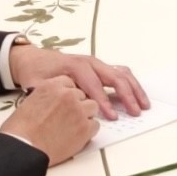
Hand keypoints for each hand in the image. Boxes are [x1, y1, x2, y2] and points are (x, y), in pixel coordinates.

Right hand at [0, 76, 96, 161]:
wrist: (23, 147)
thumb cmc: (20, 130)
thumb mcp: (30, 102)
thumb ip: (47, 97)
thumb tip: (53, 102)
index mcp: (52, 86)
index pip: (70, 83)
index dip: (68, 95)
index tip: (66, 103)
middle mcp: (68, 95)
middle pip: (83, 95)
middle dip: (77, 105)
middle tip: (68, 118)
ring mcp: (78, 111)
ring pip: (92, 108)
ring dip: (85, 116)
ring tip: (73, 127)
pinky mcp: (85, 128)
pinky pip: (95, 125)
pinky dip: (88, 131)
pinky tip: (76, 136)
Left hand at [8, 41, 150, 119]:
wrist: (33, 59)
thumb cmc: (36, 72)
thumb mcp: (37, 84)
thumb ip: (50, 94)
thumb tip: (62, 106)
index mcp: (76, 66)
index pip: (94, 86)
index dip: (104, 102)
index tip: (113, 117)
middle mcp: (90, 62)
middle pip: (115, 77)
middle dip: (127, 96)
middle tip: (135, 112)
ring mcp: (97, 64)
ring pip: (122, 74)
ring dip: (134, 89)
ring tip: (143, 105)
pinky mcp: (100, 67)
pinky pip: (120, 73)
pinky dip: (131, 84)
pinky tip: (137, 96)